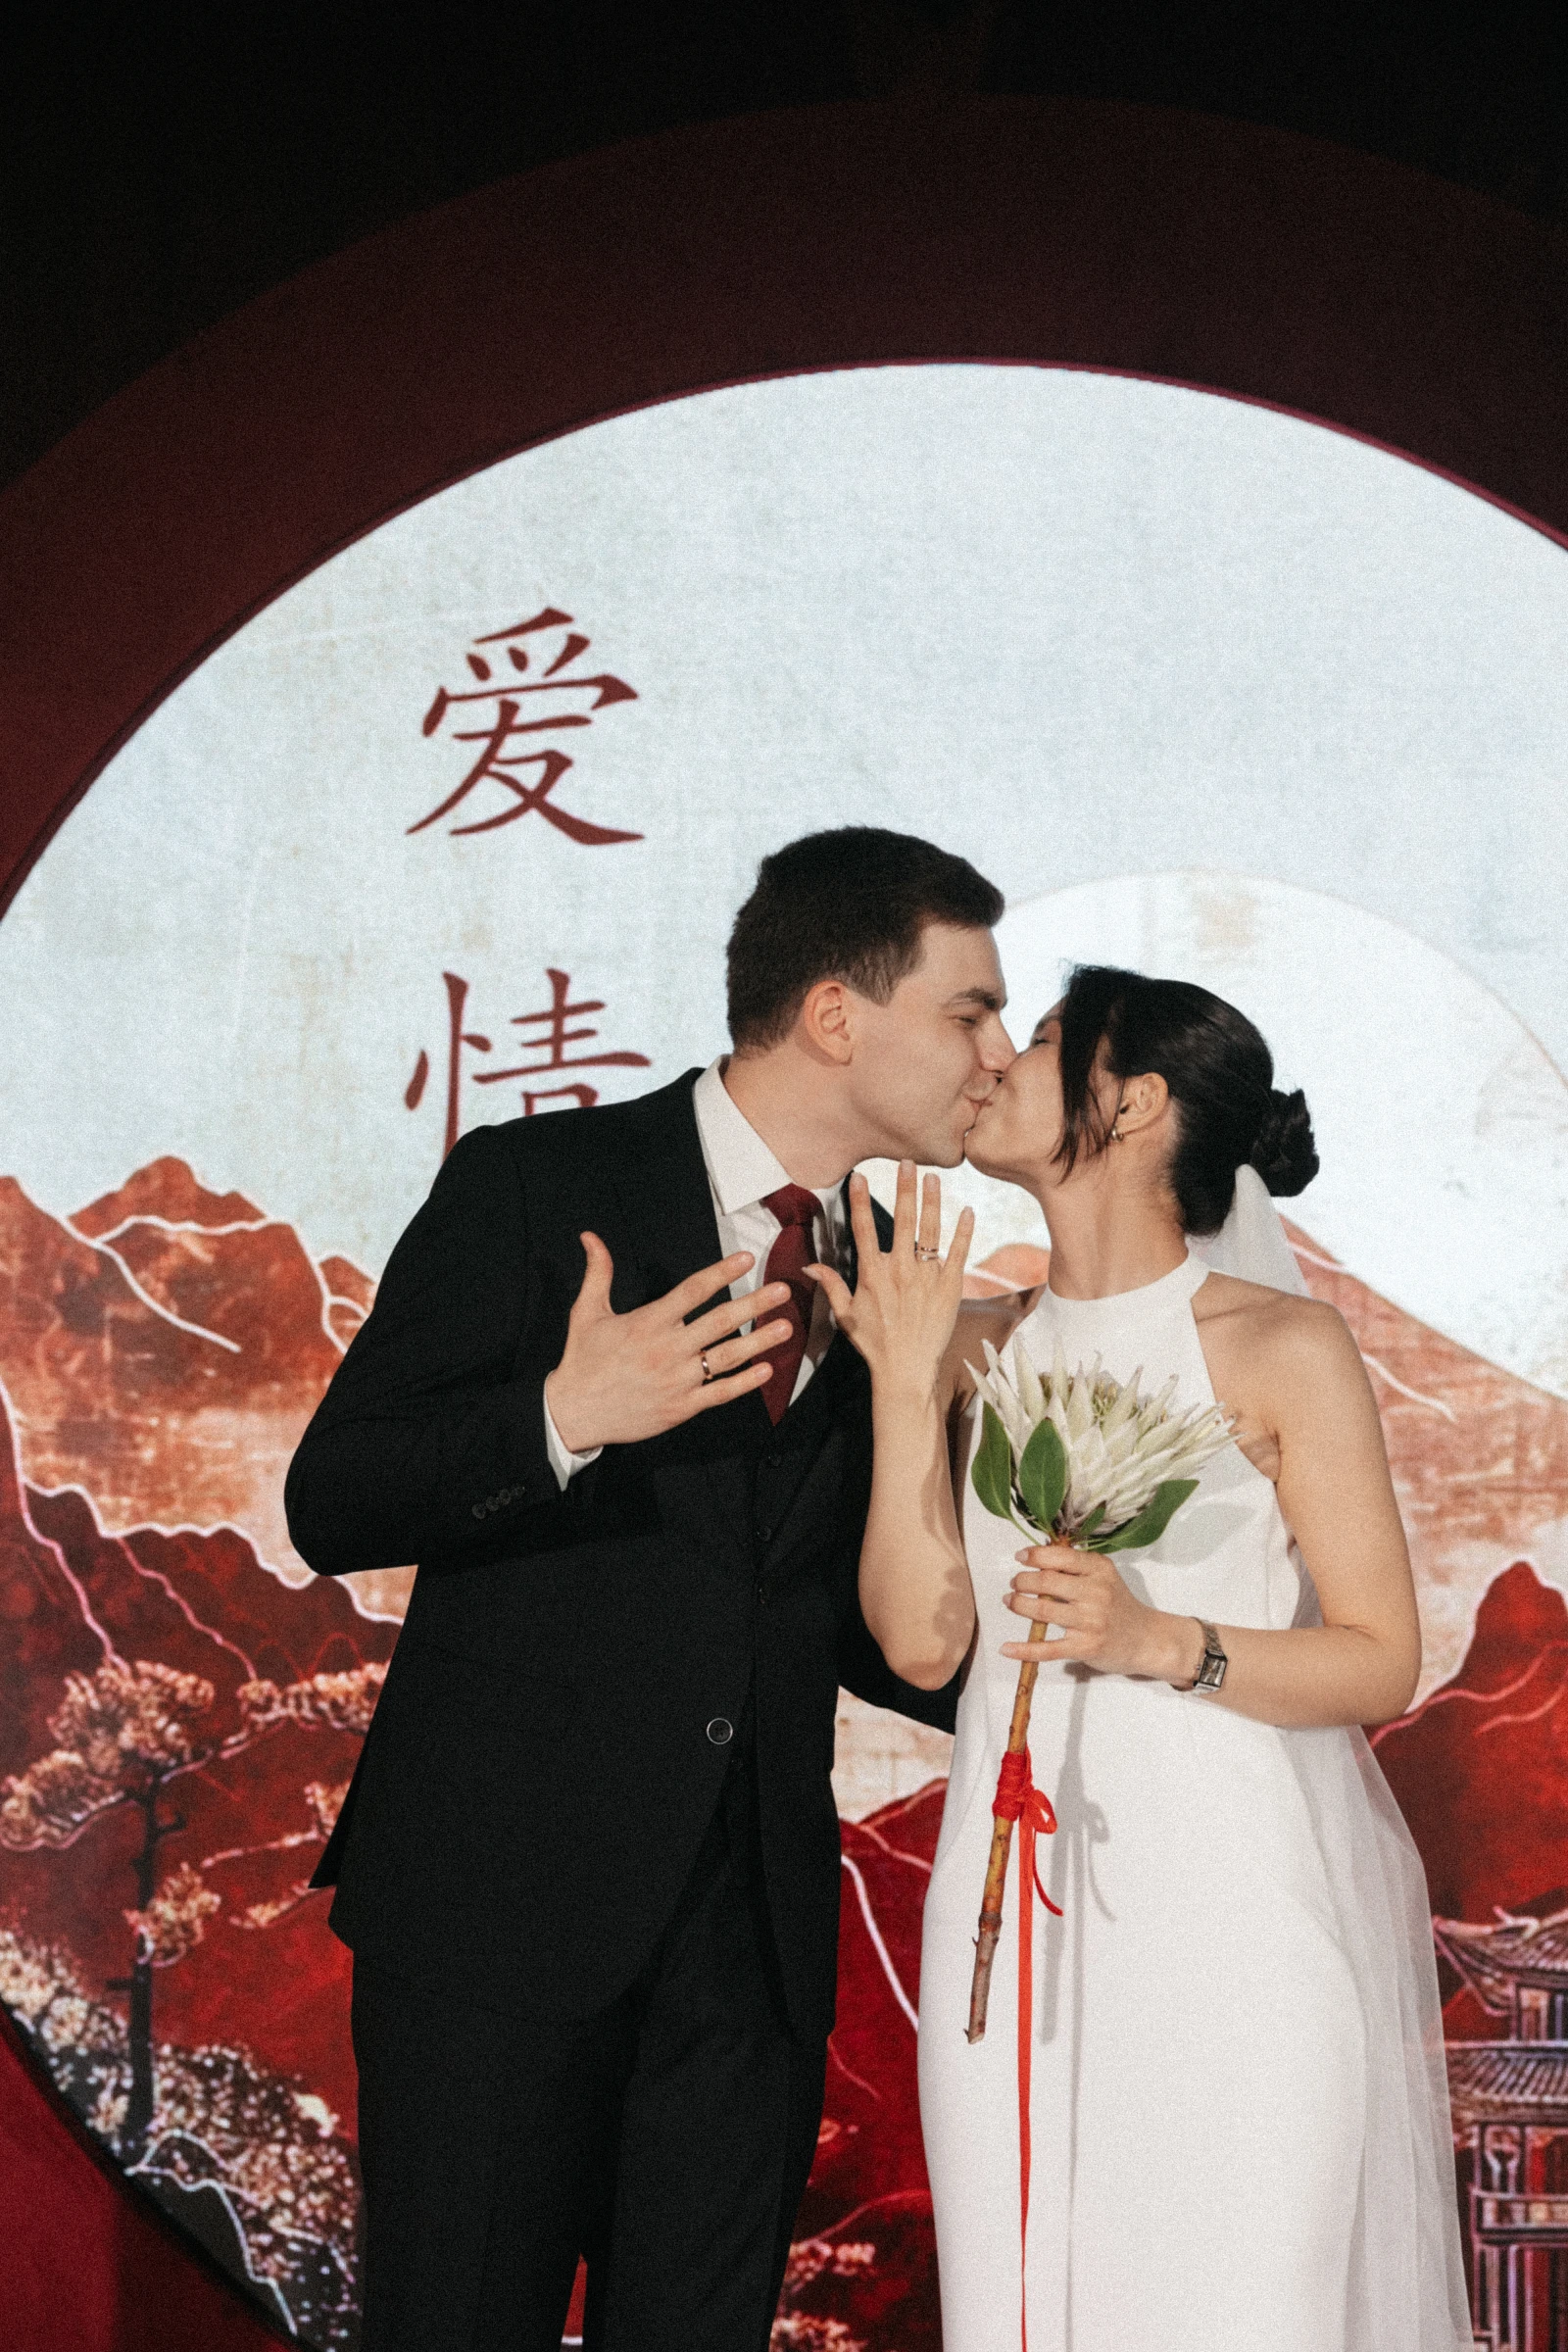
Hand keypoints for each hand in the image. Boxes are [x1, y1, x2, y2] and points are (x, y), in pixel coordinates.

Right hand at [544, 1234, 792, 1452]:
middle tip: (783, 1290)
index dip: (722, 1272)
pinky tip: (766, 1370)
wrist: (573, 1412)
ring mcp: (677, 1380)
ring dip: (760, 1341)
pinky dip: (744, 1382)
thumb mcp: (586, 1312)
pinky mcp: (680, 1407)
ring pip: (727, 1357)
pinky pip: (719, 1393)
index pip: (693, 1291)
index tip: (747, 1258)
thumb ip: (598, 1273)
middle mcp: (667, 1349)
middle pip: (720, 1322)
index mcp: (648, 1322)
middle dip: (755, 1304)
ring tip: (785, 1326)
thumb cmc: (582, 1360)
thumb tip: (590, 1236)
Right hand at [805, 1162, 973, 1399]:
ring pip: (930, 1231)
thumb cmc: (874, 1343)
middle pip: (901, 1221)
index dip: (859, 1200)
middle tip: (907, 1163)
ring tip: (934, 1177)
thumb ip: (831, 1285)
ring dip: (932, 1201)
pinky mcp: (949, 1288)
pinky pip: (959, 1254)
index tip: (859, 1176)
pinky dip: (964, 1232)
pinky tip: (968, 1211)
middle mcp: (899, 1271)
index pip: (863, 1229)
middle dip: (904, 1189)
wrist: (906, 1370)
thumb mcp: (845, 1315)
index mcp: (872, 1274)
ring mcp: (926, 1278)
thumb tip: (808, 1267)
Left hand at [1002, 1543, 1202, 1683]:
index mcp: (1100, 1570)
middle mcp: (1096, 1593)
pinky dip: (1024, 1649)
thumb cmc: (1119, 1605)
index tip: (1020, 1558)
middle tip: (1014, 1584)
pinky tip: (1006, 1648)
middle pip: (1046, 1582)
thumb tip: (1038, 1557)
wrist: (1147, 1640)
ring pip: (1043, 1610)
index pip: (1061, 1556)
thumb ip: (1077, 1566)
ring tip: (1010, 1601)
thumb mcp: (1105, 1577)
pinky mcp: (1085, 1647)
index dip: (1035, 1555)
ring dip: (1019, 1605)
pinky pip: (1048, 1648)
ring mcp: (1091, 1621)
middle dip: (1022, 1581)